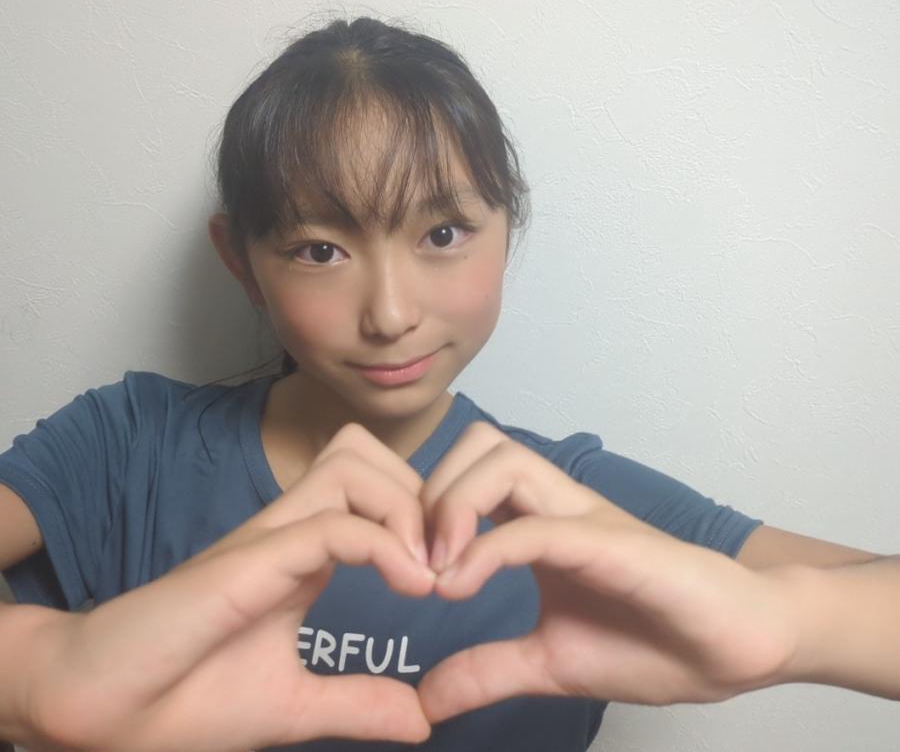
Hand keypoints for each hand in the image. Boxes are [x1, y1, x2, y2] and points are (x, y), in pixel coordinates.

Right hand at [17, 425, 435, 751]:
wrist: (98, 712)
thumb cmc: (183, 699)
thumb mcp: (293, 704)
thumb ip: (355, 702)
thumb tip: (420, 720)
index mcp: (302, 553)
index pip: (372, 486)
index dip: (421, 515)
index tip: (452, 576)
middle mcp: (288, 530)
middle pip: (367, 454)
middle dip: (421, 493)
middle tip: (447, 561)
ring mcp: (268, 537)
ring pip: (352, 464)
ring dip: (405, 506)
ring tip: (427, 572)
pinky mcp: (248, 559)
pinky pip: (330, 523)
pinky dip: (381, 543)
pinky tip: (412, 586)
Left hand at [417, 424, 799, 721]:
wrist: (741, 647)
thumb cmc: (655, 643)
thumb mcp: (549, 663)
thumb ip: (487, 670)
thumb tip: (424, 701)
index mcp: (538, 523)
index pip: (466, 471)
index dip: (421, 506)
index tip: (403, 572)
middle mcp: (557, 505)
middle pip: (477, 442)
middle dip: (430, 490)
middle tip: (415, 561)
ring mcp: (584, 517)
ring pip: (503, 457)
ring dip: (453, 503)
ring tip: (439, 570)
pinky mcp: (613, 543)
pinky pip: (540, 524)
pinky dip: (489, 548)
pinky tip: (463, 584)